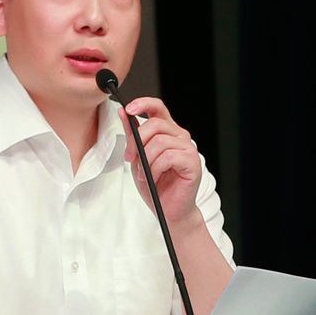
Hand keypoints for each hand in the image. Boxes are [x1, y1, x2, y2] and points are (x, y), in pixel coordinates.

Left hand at [118, 97, 202, 223]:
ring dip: (146, 160)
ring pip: (159, 142)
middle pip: (154, 124)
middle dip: (136, 141)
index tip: (129, 108)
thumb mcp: (137, 157)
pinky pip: (168, 156)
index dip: (144, 103)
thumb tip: (123, 112)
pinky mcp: (193, 162)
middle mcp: (180, 137)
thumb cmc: (156, 185)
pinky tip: (153, 178)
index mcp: (168, 132)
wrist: (169, 211)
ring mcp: (188, 148)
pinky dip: (155, 169)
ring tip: (144, 175)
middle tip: (129, 158)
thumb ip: (132, 135)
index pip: (158, 108)